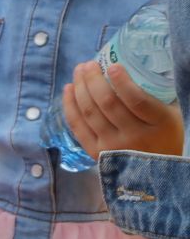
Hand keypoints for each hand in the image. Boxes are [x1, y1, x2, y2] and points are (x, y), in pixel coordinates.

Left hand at [61, 58, 184, 160]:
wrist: (154, 173)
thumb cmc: (164, 136)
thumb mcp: (170, 114)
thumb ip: (156, 94)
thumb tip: (139, 64)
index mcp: (158, 123)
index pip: (136, 100)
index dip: (122, 82)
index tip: (113, 65)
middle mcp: (133, 136)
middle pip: (107, 104)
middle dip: (94, 80)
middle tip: (88, 64)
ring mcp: (112, 146)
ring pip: (90, 113)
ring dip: (80, 88)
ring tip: (78, 71)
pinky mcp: (96, 152)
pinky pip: (78, 127)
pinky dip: (70, 107)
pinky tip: (68, 90)